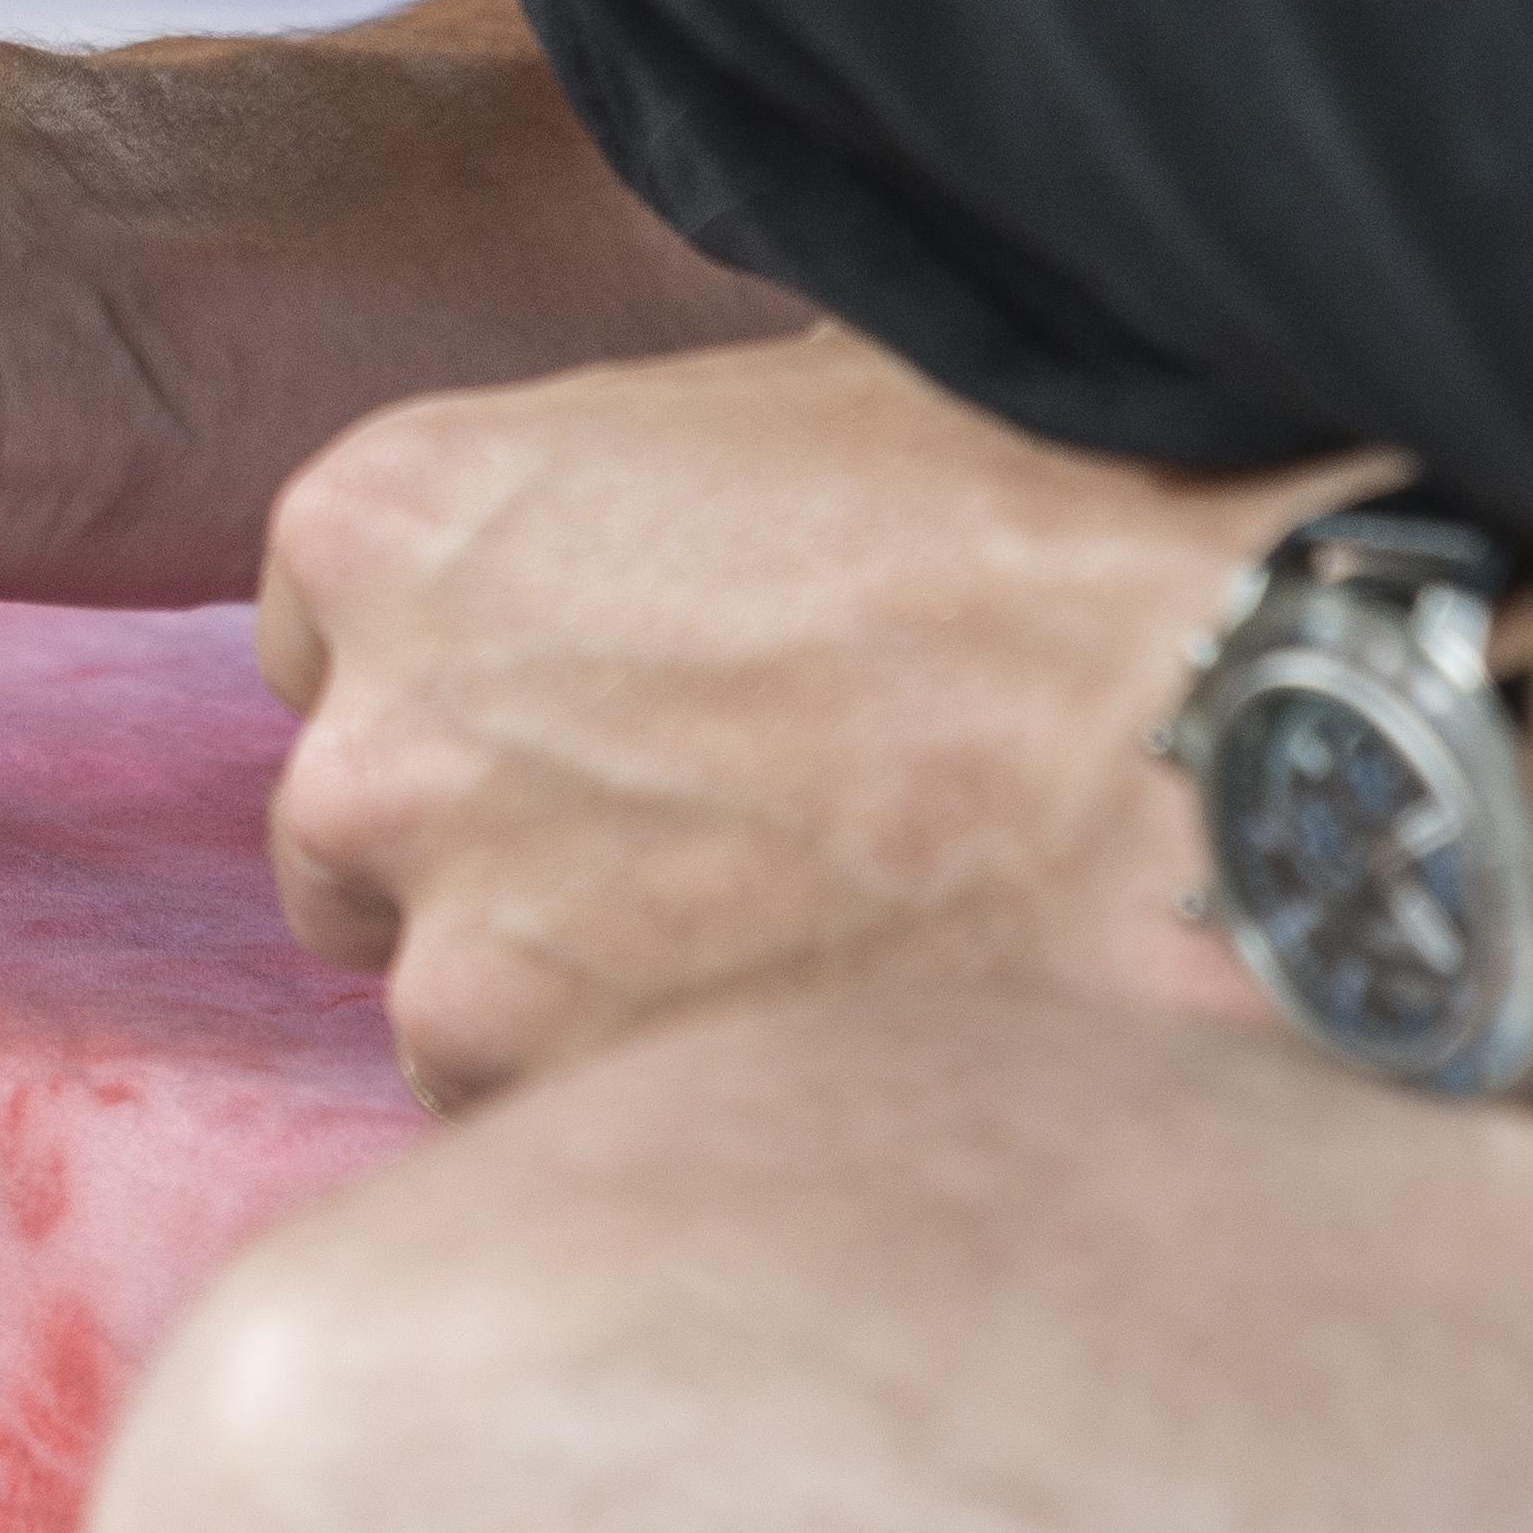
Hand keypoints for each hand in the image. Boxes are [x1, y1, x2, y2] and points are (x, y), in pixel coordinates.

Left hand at [250, 326, 1361, 1103]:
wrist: (1203, 735)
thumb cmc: (1024, 525)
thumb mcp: (767, 404)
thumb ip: (625, 493)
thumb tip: (658, 524)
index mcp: (390, 523)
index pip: (329, 632)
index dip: (468, 674)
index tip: (588, 700)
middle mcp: (373, 741)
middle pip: (363, 829)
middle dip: (491, 845)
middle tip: (688, 842)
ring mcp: (460, 945)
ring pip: (454, 1001)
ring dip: (574, 995)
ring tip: (787, 952)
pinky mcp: (571, 1112)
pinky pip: (556, 1128)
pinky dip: (655, 1101)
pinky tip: (813, 1041)